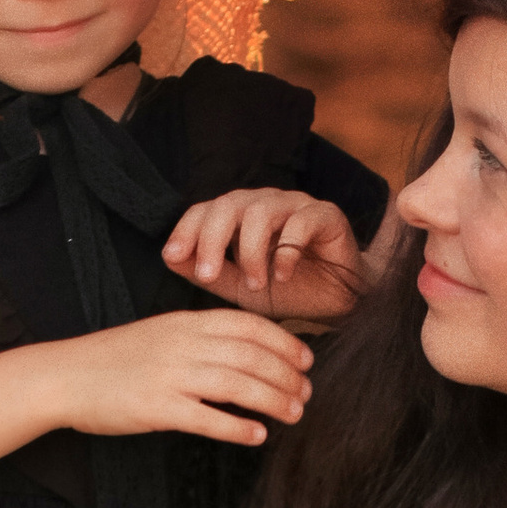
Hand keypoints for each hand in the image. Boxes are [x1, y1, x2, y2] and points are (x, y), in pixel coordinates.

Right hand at [62, 305, 313, 443]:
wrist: (64, 376)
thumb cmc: (112, 359)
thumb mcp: (159, 334)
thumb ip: (197, 337)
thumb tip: (243, 350)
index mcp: (184, 323)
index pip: (248, 326)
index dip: (284, 342)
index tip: (306, 359)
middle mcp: (182, 345)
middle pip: (252, 356)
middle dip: (288, 375)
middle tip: (307, 393)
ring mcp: (170, 376)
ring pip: (238, 385)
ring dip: (274, 400)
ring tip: (294, 414)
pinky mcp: (158, 409)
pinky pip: (208, 419)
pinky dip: (238, 427)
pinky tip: (257, 435)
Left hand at [162, 189, 367, 325]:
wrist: (337, 304)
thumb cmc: (288, 292)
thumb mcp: (239, 288)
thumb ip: (208, 273)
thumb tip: (169, 258)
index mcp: (240, 215)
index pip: (206, 210)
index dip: (186, 229)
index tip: (172, 257)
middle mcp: (265, 203)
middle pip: (229, 203)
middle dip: (212, 239)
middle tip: (208, 274)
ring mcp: (296, 205)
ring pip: (261, 211)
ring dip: (251, 251)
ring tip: (255, 284)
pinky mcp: (326, 215)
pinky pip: (301, 222)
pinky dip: (288, 250)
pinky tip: (284, 276)